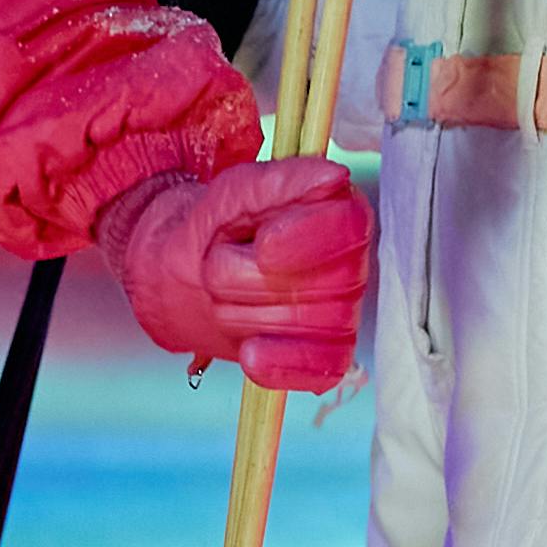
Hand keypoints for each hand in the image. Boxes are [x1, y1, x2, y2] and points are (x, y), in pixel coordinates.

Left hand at [96, 151, 374, 395]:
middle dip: (250, 278)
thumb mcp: (233, 193)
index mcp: (342, 213)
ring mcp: (343, 314)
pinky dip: (282, 364)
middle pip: (321, 284)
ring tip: (225, 295)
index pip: (349, 228)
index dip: (308, 238)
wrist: (193, 275)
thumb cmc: (223, 227)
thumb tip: (331, 178)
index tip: (264, 244)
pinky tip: (252, 353)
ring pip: (307, 324)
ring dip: (244, 311)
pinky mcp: (327, 357)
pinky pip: (320, 369)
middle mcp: (353, 264)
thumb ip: (276, 182)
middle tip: (218, 264)